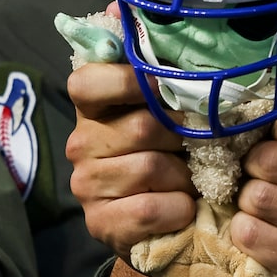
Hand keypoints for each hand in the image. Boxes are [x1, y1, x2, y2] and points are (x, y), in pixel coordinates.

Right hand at [63, 57, 193, 249]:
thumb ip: (162, 85)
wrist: (158, 227)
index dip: (127, 81)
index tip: (162, 87)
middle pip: (143, 126)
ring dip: (184, 178)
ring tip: (189, 183)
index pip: (88, 83)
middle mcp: (80, 144)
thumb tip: (177, 50)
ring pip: (151, 167)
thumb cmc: (166, 158)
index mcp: (91, 110)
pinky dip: (178, 209)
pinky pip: (149, 208)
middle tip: (196, 151)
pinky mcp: (100, 222)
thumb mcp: (161, 116)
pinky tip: (181, 210)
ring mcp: (87, 184)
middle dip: (182, 140)